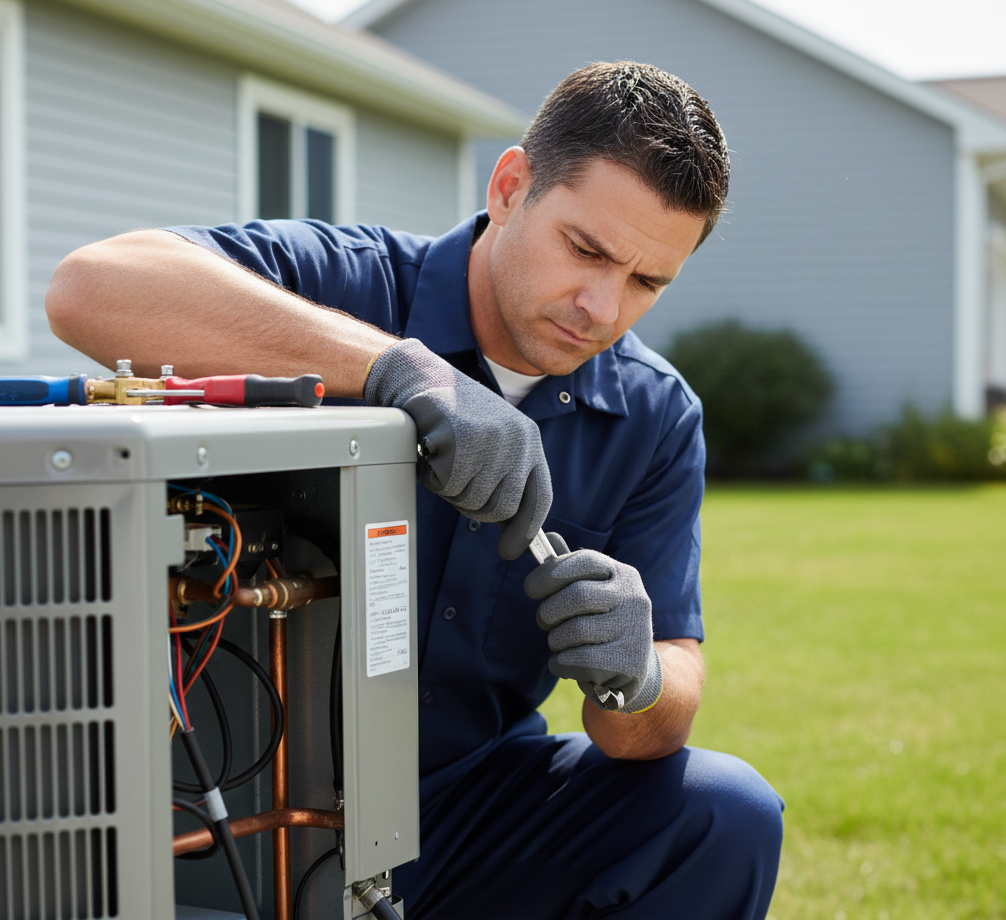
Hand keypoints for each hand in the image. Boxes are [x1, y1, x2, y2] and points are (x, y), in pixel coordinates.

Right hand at [364, 338, 551, 559]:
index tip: (510, 550)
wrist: (421, 378)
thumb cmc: (454, 416)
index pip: (539, 497)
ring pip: (471, 500)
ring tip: (445, 457)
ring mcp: (492, 439)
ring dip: (450, 489)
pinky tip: (431, 451)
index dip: (525, 530)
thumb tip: (511, 525)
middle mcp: (518, 439)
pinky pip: (447, 486)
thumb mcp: (493, 440)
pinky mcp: (463, 440)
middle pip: (500, 508)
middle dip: (473, 506)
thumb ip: (506, 475)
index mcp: (529, 440)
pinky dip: (432, 477)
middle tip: (456, 481)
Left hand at [524, 533, 662, 712]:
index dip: (551, 572)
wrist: (633, 669)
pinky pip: (577, 660)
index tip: (531, 588)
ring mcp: (635, 631)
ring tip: (562, 643)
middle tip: (544, 621)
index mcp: (624, 575)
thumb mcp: (592, 592)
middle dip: (549, 611)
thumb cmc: (602, 624)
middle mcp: (635, 599)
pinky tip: (565, 663)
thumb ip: (570, 569)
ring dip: (555, 641)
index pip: (585, 561)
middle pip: (576, 596)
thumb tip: (548, 535)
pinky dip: (560, 664)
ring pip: (574, 631)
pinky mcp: (629, 663)